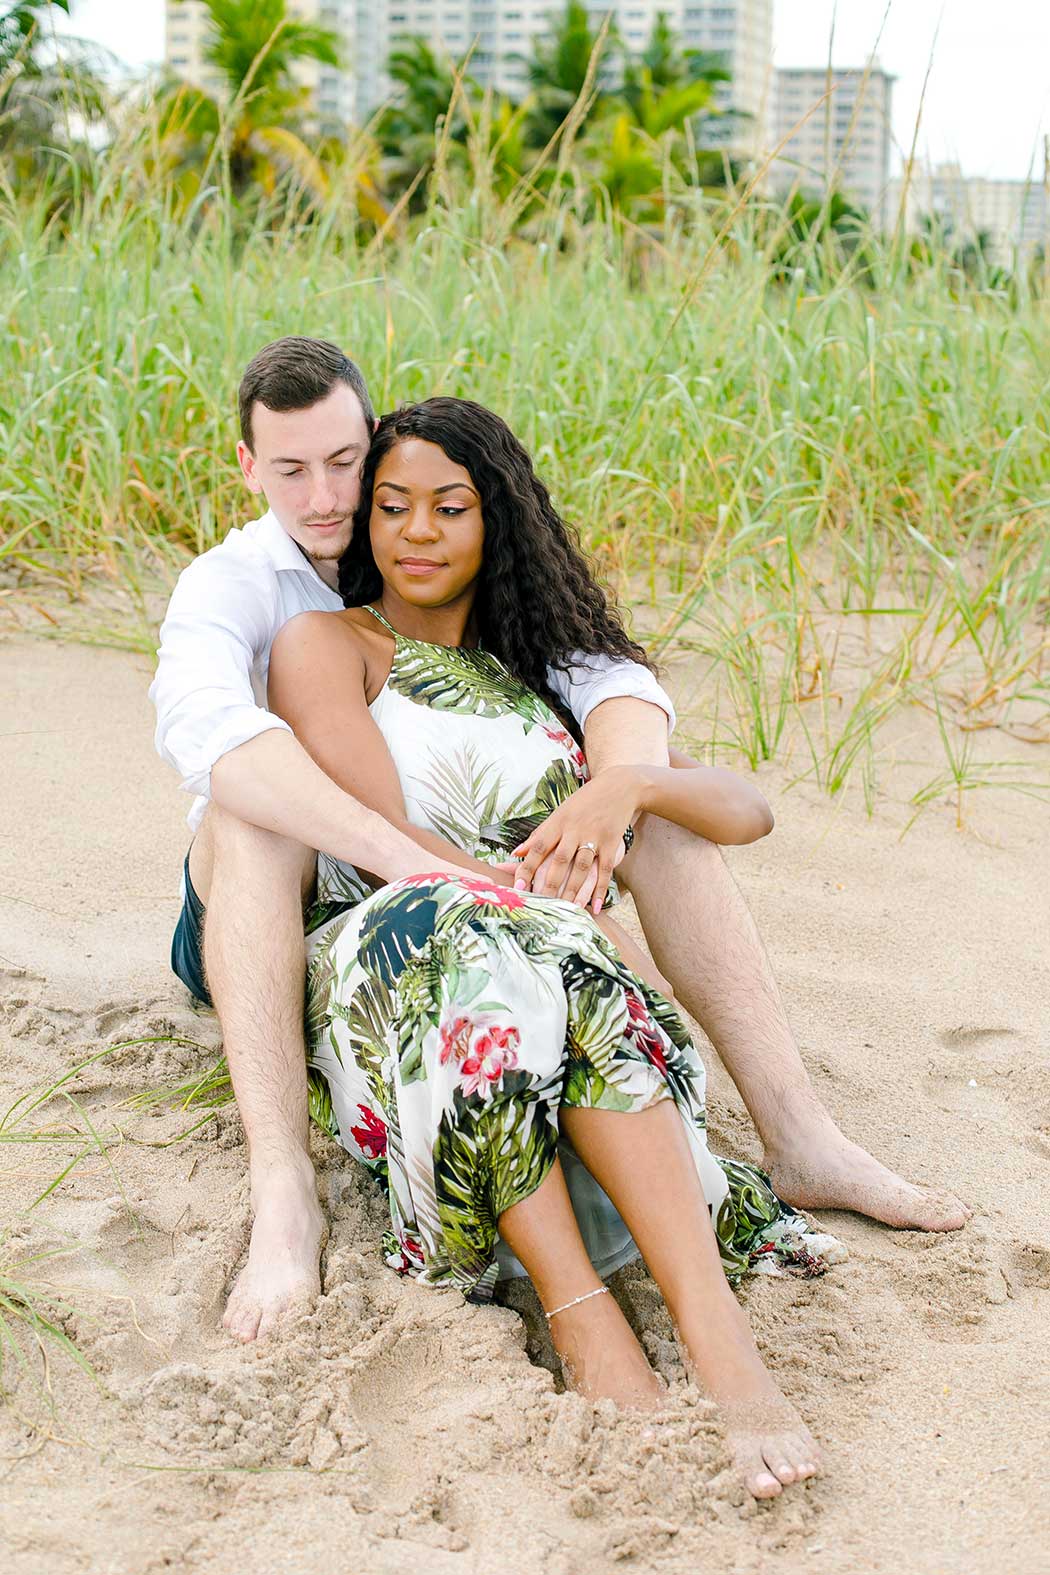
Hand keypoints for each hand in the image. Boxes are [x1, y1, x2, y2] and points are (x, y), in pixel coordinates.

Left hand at [510, 766, 643, 914]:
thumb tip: (516, 853)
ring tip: (565, 909)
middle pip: (559, 861)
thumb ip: (539, 835)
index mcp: (558, 822)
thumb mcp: (559, 814)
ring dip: (572, 890)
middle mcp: (574, 829)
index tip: (518, 885)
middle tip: (540, 904)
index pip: (539, 846)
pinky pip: (605, 870)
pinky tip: (594, 906)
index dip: (527, 866)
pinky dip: (600, 889)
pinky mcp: (612, 843)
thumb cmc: (584, 803)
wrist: (619, 786)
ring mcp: (594, 836)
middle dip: (548, 884)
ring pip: (581, 868)